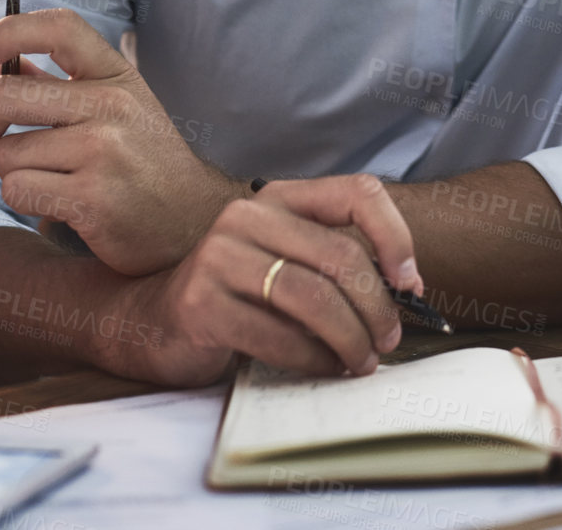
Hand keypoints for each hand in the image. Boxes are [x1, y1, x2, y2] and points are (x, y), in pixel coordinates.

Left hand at [0, 8, 228, 275]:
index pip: (60, 29)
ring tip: (53, 182)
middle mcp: (112, 105)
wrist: (194, 220)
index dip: (9, 31)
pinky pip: (17, 190)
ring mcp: (103, 150)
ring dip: (14, 174)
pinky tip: (61, 204)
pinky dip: (26, 201)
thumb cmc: (146, 163)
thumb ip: (62, 87)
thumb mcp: (118, 110)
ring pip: (6, 153)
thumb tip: (2, 69)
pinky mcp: (92, 197)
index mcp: (118, 76)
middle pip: (4, 96)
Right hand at [98, 175, 421, 384]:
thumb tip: (408, 289)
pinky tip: (324, 368)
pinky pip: (276, 335)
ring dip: (350, 338)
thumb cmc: (236, 297)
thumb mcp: (285, 263)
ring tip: (361, 361)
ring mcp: (218, 257)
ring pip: (312, 297)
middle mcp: (246, 217)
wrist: (150, 323)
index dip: (396, 236)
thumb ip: (334, 263)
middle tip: (388, 341)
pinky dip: (312, 359)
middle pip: (340, 257)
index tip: (411, 283)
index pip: (357, 193)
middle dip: (377, 307)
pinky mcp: (200, 303)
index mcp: (278, 198)